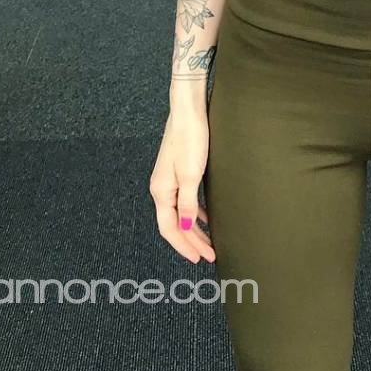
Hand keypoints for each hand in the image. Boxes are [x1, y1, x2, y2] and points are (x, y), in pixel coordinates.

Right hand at [149, 107, 215, 263]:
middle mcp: (162, 188)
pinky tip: (206, 217)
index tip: (198, 259)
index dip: (183, 246)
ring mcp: (169, 179)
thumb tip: (185, 226)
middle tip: (209, 255)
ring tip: (209, 242)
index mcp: (161, 191)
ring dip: (194, 228)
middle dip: (192, 241)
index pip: (169, 228)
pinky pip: (185, 200)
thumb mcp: (191, 174)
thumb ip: (188, 203)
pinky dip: (195, 212)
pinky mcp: (179, 171)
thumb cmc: (190, 138)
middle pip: (175, 223)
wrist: (189, 110)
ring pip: (181, 212)